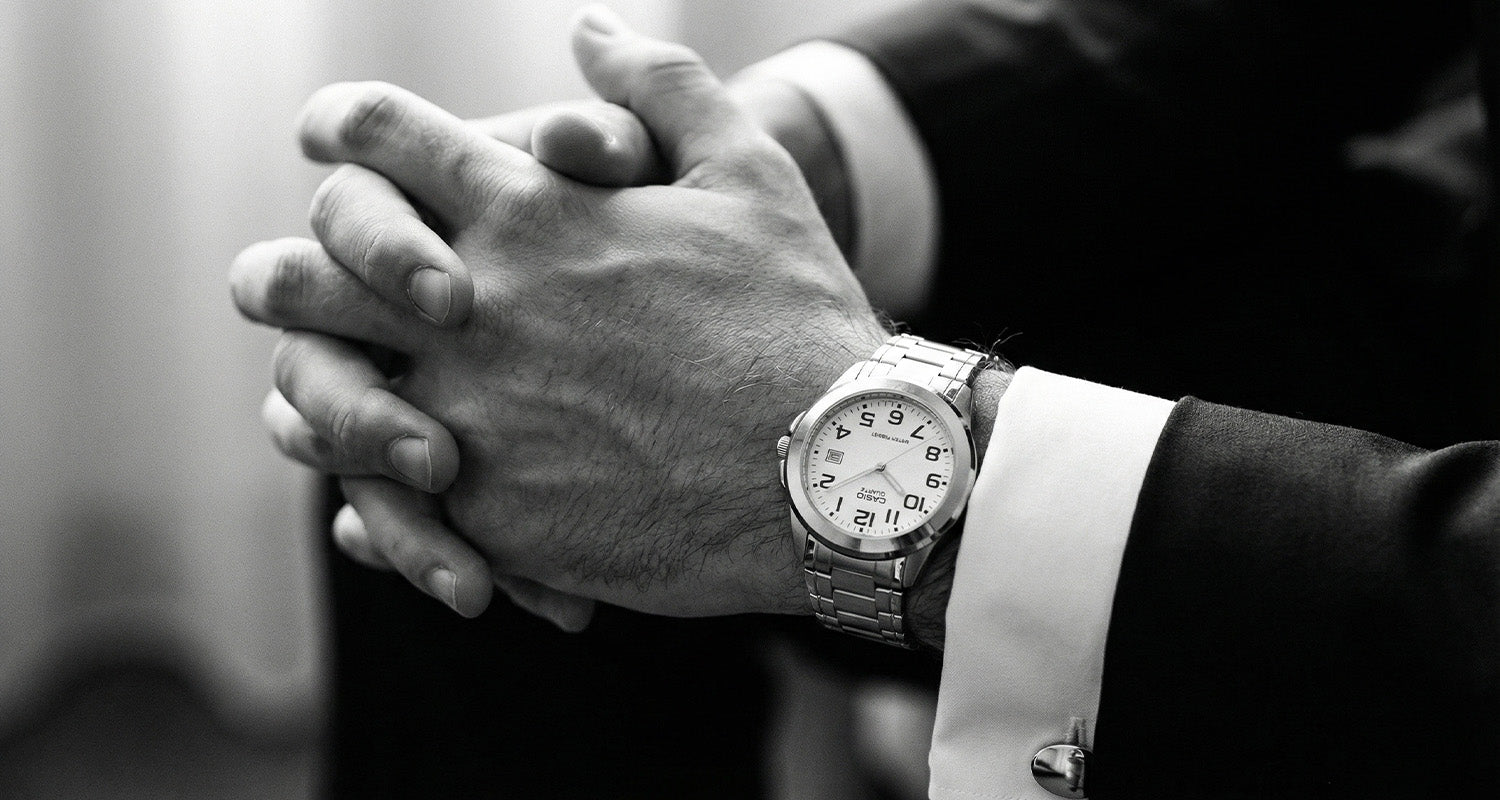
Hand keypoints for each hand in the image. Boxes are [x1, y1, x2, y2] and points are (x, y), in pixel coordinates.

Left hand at [241, 6, 886, 616]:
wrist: (836, 472)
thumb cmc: (797, 319)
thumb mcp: (749, 172)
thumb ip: (660, 84)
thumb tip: (587, 27)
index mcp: (530, 212)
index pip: (377, 134)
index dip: (343, 127)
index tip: (334, 143)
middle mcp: (477, 308)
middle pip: (302, 272)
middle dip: (289, 273)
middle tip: (298, 283)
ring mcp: (473, 415)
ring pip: (315, 398)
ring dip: (317, 391)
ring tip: (336, 398)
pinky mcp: (491, 514)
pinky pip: (380, 504)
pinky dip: (376, 496)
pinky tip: (400, 488)